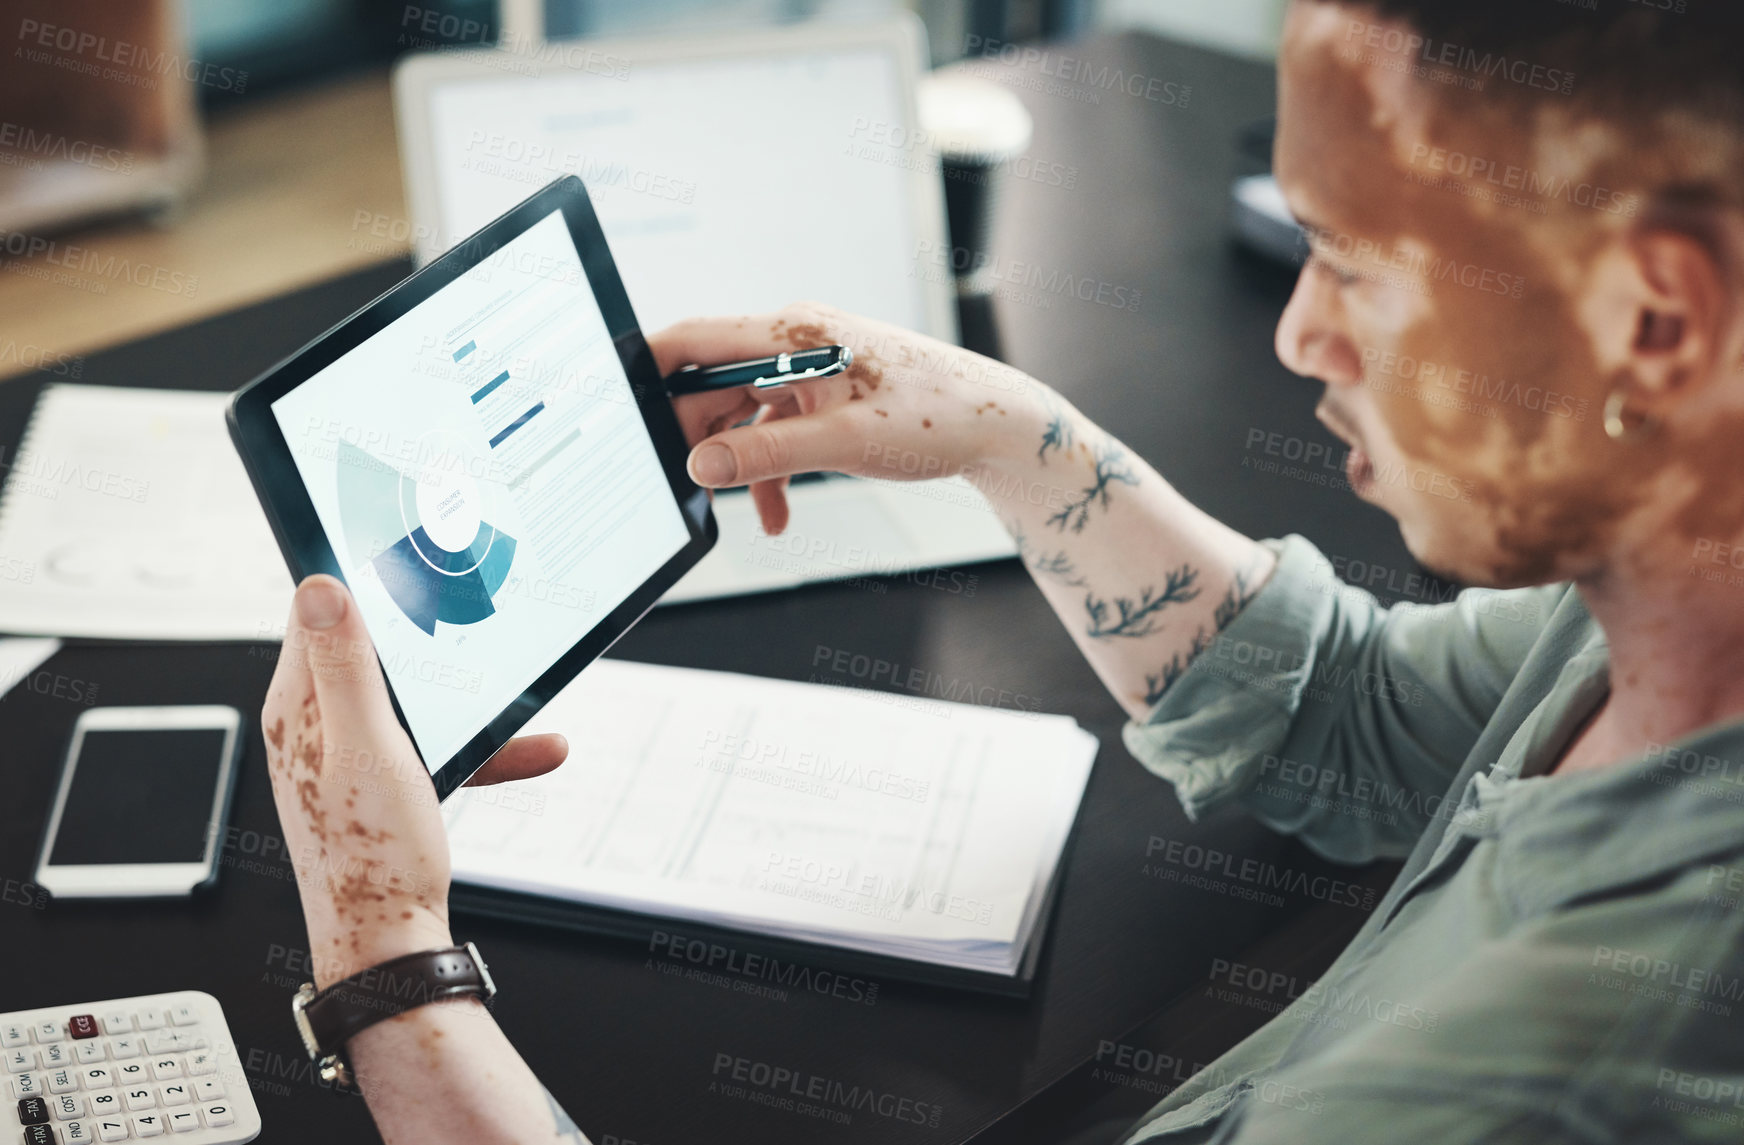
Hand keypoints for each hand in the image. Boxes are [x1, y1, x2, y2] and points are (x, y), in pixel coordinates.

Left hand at [261, 575, 567, 986]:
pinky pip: (433, 742)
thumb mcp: (368, 747)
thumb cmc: (374, 856)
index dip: (362, 579)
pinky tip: (534, 748)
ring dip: (469, 699)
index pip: (317, 611)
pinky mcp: (378, 779)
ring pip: (414, 697)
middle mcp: (314, 724)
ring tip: (522, 701)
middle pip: (374, 649)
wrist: (389, 943)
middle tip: (476, 617)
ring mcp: (346, 752)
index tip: (410, 557)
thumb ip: (347, 665)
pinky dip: (479, 744)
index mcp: (298, 707)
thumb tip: (321, 585)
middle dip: (431, 637)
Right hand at [653, 301, 1056, 533]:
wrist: (996, 425)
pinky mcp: (825, 395)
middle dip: (698, 436)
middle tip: (689, 486)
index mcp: (794, 333)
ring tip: (748, 513)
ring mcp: (810, 369)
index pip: (696, 338)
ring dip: (739, 464)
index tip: (617, 403)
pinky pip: (776, 431)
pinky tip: (777, 515)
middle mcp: (796, 342)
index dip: (648, 367)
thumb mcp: (845, 443)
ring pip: (744, 414)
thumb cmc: (936, 417)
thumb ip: (767, 453)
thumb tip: (703, 465)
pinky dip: (771, 470)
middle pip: (713, 384)